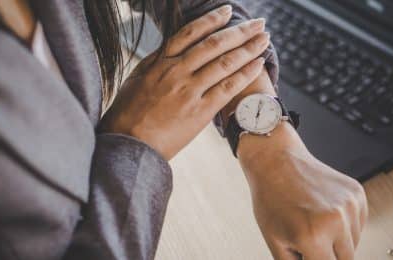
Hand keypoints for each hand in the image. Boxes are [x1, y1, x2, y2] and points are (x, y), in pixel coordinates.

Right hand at [100, 5, 269, 159]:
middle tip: (259, 23)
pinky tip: (258, 64)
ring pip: (225, 63)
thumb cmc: (128, 113)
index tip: (228, 12)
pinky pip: (227, 88)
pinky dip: (245, 74)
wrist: (128, 143)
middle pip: (215, 44)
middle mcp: (177, 72)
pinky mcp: (200, 111)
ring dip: (248, 48)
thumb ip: (156, 62)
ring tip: (264, 39)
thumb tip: (169, 48)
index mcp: (161, 62)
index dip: (213, 20)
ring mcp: (190, 91)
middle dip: (240, 31)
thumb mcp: (136, 79)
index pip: (191, 33)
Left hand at [238, 123, 367, 259]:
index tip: (309, 254)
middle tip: (309, 242)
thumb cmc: (270, 198)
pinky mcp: (357, 194)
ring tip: (313, 223)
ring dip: (338, 242)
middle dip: (327, 256)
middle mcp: (335, 220)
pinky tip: (323, 212)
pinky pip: (358, 224)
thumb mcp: (275, 240)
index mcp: (312, 235)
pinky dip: (345, 225)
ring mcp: (349, 205)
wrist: (276, 161)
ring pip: (354, 244)